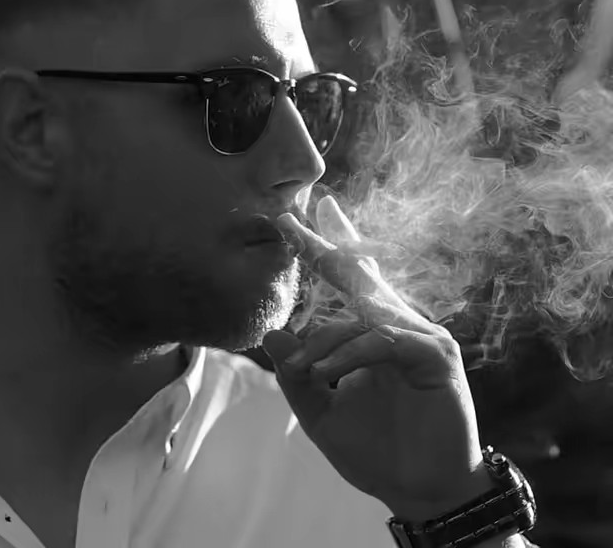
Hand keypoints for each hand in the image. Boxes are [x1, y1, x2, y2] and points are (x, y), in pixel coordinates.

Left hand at [262, 196, 493, 520]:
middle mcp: (398, 325)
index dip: (332, 244)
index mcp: (374, 333)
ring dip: (322, 342)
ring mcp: (420, 336)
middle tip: (286, 219)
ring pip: (359, 317)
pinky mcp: (434, 356)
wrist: (420, 493)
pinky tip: (322, 374)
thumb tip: (271, 334)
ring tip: (301, 370)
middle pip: (359, 274)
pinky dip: (347, 356)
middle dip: (324, 245)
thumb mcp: (321, 412)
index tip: (307, 214)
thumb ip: (297, 375)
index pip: (351, 280)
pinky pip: (380, 342)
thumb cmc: (376, 451)